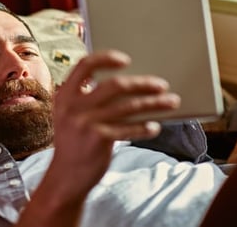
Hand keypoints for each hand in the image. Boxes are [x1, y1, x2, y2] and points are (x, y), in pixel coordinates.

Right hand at [49, 49, 179, 197]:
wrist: (66, 177)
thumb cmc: (74, 143)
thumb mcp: (70, 116)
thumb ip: (87, 98)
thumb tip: (127, 84)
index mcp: (65, 95)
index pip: (85, 65)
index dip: (106, 58)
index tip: (125, 61)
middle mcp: (74, 106)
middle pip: (115, 85)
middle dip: (143, 83)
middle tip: (162, 85)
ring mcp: (86, 122)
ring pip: (128, 106)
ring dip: (154, 103)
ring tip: (171, 102)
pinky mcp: (99, 139)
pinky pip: (129, 128)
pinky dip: (144, 127)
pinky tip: (154, 126)